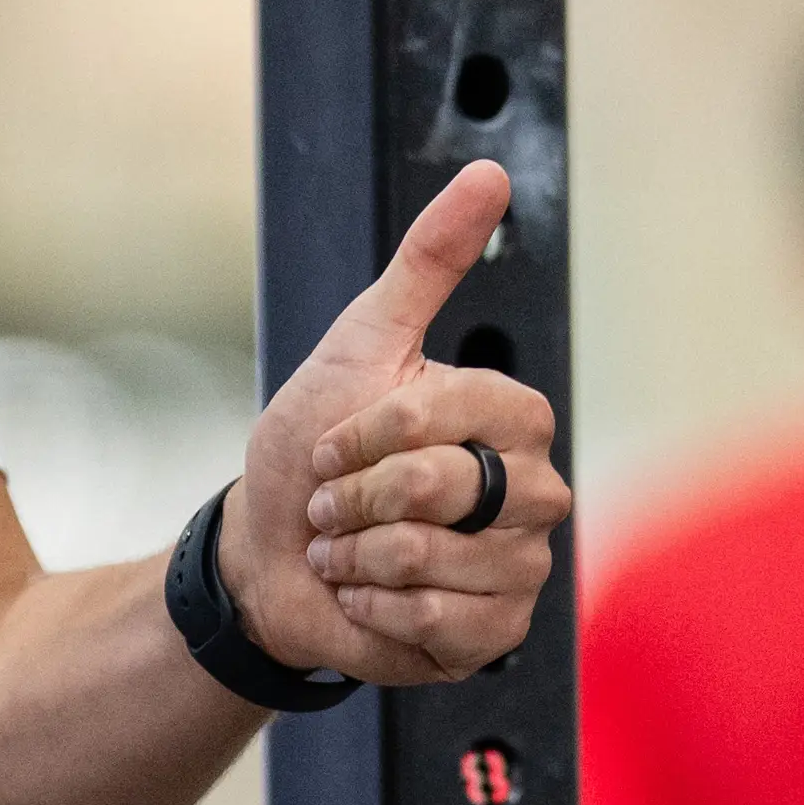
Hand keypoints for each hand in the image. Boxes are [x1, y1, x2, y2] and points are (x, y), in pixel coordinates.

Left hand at [220, 164, 565, 689]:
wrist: (269, 559)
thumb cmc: (314, 447)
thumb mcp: (361, 342)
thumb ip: (429, 261)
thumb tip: (490, 170)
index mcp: (514, 419)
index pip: (457, 412)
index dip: (373, 433)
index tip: (332, 445)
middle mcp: (534, 490)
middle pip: (450, 488)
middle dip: (358, 499)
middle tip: (331, 507)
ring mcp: (521, 564)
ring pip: (440, 558)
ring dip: (359, 558)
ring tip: (345, 555)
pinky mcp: (496, 634)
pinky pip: (440, 620)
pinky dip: (376, 611)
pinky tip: (364, 598)